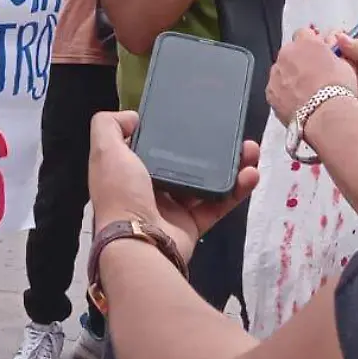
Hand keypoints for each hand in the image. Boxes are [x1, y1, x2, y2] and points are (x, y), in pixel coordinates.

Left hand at [88, 111, 259, 258]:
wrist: (138, 241)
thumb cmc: (121, 192)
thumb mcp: (106, 151)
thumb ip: (109, 126)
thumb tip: (133, 117)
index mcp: (128, 171)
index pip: (151, 147)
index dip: (169, 133)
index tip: (190, 118)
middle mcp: (149, 188)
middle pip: (184, 162)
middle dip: (209, 148)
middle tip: (232, 134)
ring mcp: (172, 208)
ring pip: (206, 181)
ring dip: (230, 165)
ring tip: (251, 150)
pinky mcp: (192, 224)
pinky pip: (218, 204)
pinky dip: (237, 190)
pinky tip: (252, 173)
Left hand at [266, 27, 357, 124]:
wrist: (325, 114)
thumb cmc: (337, 89)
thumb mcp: (345, 64)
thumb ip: (333, 55)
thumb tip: (333, 54)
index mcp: (305, 43)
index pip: (304, 33)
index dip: (311, 43)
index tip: (316, 51)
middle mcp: (286, 55)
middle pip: (291, 54)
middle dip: (300, 62)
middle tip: (314, 75)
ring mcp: (276, 74)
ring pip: (281, 71)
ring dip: (290, 78)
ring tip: (307, 93)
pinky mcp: (270, 94)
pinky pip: (276, 90)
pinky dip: (284, 94)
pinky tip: (298, 102)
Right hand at [335, 33, 357, 110]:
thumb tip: (339, 37)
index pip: (341, 41)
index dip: (335, 44)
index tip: (333, 48)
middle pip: (337, 61)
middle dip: (344, 66)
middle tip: (353, 69)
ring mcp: (357, 79)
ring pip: (339, 78)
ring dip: (352, 81)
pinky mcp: (357, 96)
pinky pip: (345, 94)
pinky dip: (355, 94)